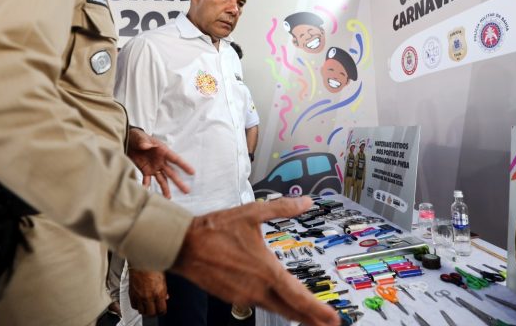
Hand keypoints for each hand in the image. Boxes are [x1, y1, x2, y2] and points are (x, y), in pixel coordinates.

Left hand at [127, 127, 194, 197]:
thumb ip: (143, 142)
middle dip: (179, 182)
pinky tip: (146, 192)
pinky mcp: (146, 170)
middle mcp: (161, 161)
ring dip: (165, 188)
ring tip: (168, 198)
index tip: (192, 172)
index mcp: (163, 151)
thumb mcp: (140, 137)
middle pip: (171, 173)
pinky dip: (146, 185)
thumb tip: (147, 146)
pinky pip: (147, 180)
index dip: (184, 165)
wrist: (128, 141)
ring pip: (162, 179)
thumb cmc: (137, 137)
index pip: (175, 159)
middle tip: (187, 191)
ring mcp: (154, 167)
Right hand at [129, 269, 167, 315]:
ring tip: (148, 306)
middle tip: (155, 309)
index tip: (162, 309)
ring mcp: (139, 296)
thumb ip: (164, 290)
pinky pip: (134, 306)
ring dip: (145, 310)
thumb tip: (166, 297)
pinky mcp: (132, 293)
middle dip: (154, 313)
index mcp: (159, 292)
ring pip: (142, 311)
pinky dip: (137, 305)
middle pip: (151, 314)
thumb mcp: (163, 278)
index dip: (162, 311)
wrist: (141, 259)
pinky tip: (140, 301)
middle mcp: (149, 296)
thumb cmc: (153, 265)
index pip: (161, 310)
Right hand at [172, 196, 338, 325]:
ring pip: (276, 308)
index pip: (298, 296)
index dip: (317, 310)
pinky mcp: (232, 297)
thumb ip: (281, 208)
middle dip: (311, 319)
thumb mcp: (251, 213)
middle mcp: (256, 288)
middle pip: (290, 310)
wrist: (182, 245)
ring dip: (293, 314)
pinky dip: (274, 306)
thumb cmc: (214, 229)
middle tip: (329, 325)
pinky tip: (279, 304)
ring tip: (309, 319)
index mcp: (265, 270)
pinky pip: (258, 303)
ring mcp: (243, 296)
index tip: (333, 319)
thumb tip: (304, 202)